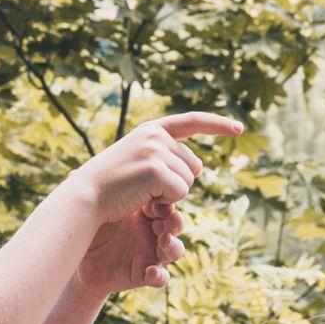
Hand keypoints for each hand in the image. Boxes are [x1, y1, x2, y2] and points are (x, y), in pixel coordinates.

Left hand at [76, 198, 183, 295]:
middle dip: (176, 221)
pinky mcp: (144, 273)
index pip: (166, 201)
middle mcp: (150, 230)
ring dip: (174, 245)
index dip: (167, 200)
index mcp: (143, 210)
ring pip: (174, 250)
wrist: (79, 256)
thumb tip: (71, 173)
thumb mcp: (92, 208)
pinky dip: (160, 276)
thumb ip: (92, 193)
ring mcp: (149, 252)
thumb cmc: (87, 226)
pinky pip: (160, 277)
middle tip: (171, 218)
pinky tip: (152, 272)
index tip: (158, 197)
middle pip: (174, 224)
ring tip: (165, 241)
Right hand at [80, 111, 244, 222]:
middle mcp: (155, 135)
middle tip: (143, 187)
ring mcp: (156, 150)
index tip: (239, 128)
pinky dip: (166, 202)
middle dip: (176, 182)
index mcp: (151, 130)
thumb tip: (199, 167)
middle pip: (192, 166)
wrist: (85, 198)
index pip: (191, 121)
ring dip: (169, 194)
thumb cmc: (109, 186)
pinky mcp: (157, 170)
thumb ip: (165, 158)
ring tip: (139, 192)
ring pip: (188, 181)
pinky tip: (142, 199)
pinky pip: (181, 192)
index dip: (217, 124)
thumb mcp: (137, 163)